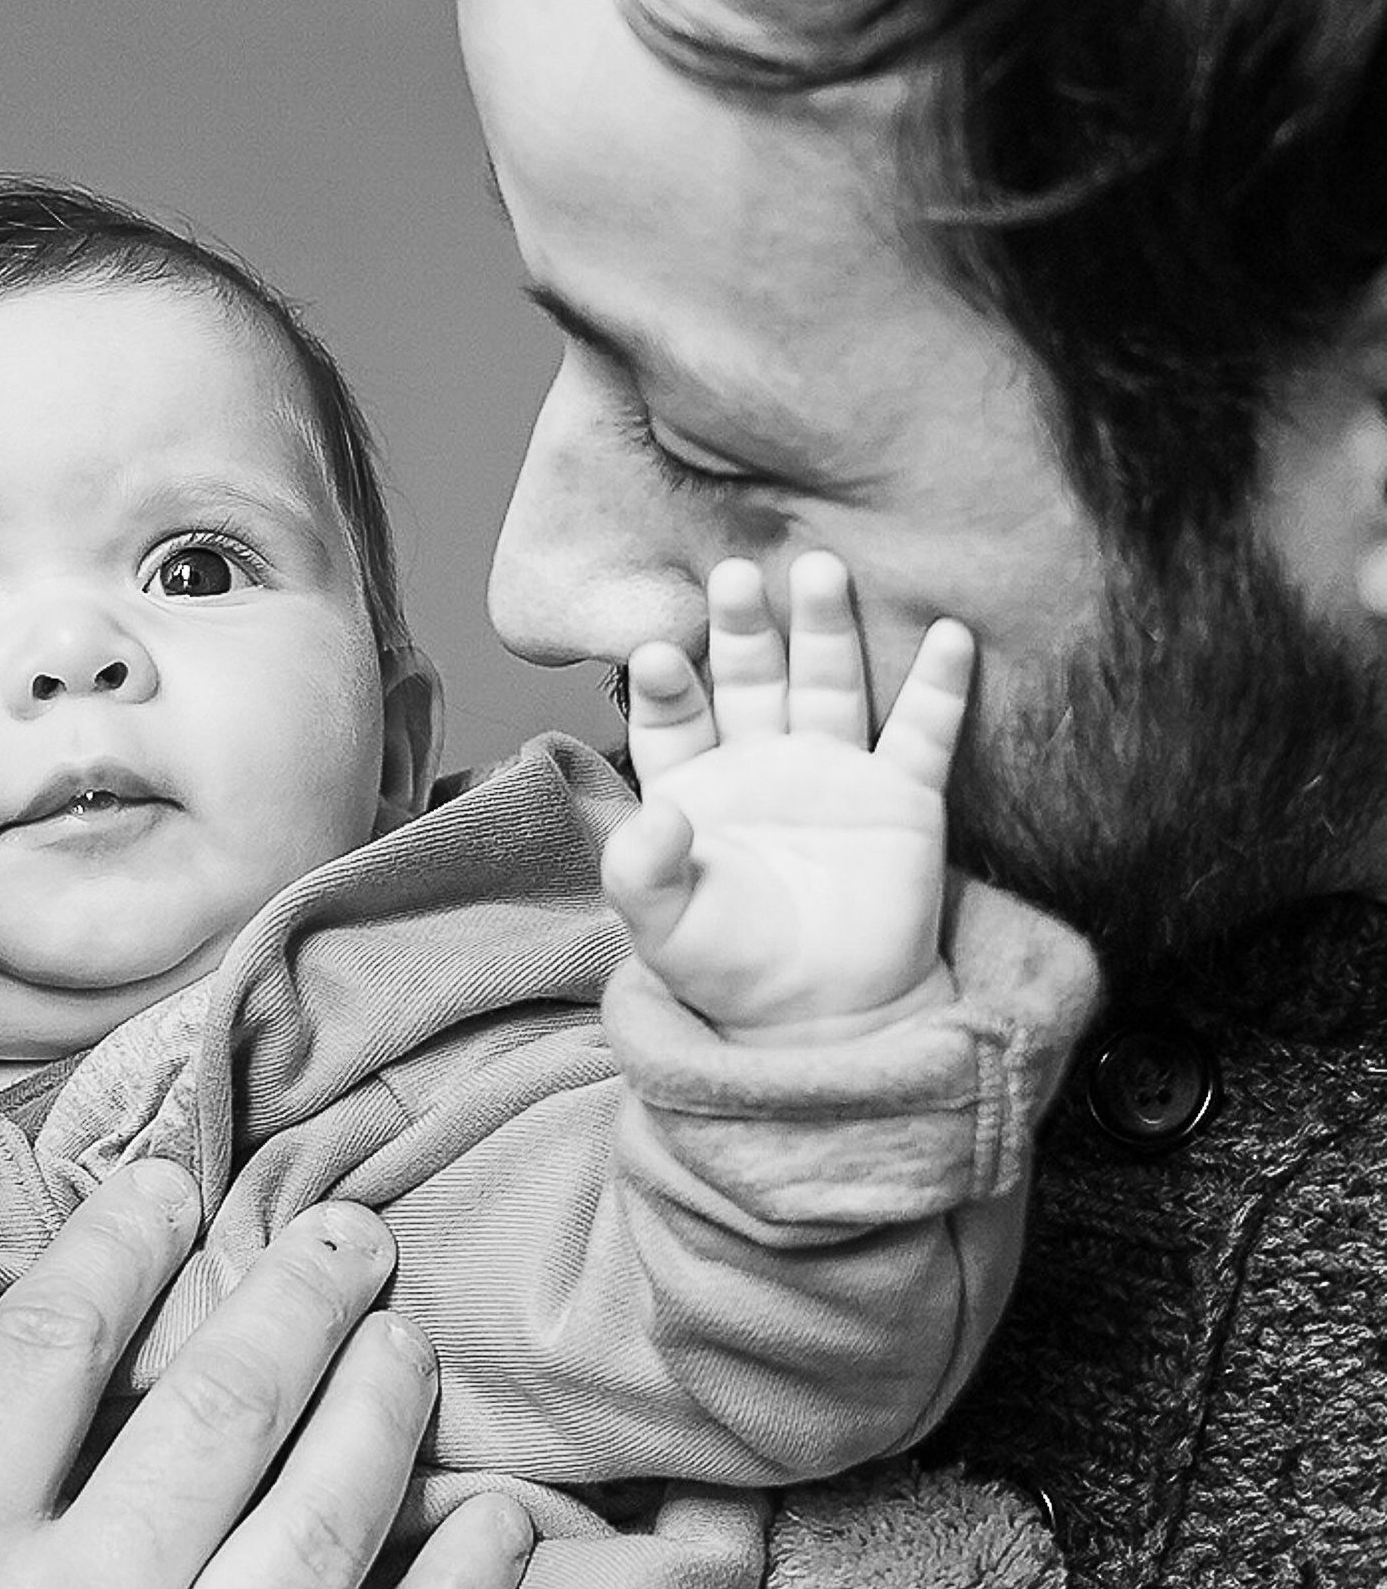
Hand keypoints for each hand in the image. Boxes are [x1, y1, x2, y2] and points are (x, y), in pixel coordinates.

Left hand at [603, 552, 972, 1042]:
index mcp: (693, 785)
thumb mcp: (665, 930)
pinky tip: (947, 633)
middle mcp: (761, 760)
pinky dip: (938, 685)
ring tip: (820, 571)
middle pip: (749, 677)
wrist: (821, 1017)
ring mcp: (833, 770)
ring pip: (827, 681)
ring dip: (826, 628)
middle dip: (742, 629)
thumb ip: (641, 873)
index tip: (655, 653)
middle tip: (735, 574)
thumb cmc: (729, 970)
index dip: (666, 686)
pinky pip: (922, 730)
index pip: (675, 717)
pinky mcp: (902, 796)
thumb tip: (653, 815)